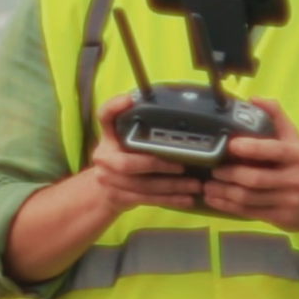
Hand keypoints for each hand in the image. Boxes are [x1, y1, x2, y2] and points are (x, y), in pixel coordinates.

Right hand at [90, 94, 203, 217]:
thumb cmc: (123, 158)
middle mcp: (104, 157)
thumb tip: (176, 112)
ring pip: (143, 185)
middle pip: (128, 164)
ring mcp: (109, 180)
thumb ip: (141, 127)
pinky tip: (187, 199)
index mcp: (108, 136)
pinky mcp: (119, 197)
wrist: (103, 191)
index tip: (131, 99)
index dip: (114, 107)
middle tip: (183, 166)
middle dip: (158, 165)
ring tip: (195, 185)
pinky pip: (148, 199)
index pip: (105, 116)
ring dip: (172, 186)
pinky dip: (170, 199)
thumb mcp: (126, 140)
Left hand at [205, 101, 298, 233]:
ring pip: (249, 198)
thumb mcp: (296, 141)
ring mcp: (287, 201)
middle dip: (231, 175)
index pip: (275, 151)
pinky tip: (215, 199)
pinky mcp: (279, 218)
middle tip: (213, 169)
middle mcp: (294, 179)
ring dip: (225, 192)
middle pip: (256, 179)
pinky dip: (228, 206)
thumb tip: (253, 98)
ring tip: (208, 185)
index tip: (232, 145)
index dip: (253, 148)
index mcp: (297, 156)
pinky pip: (249, 212)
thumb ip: (277, 117)